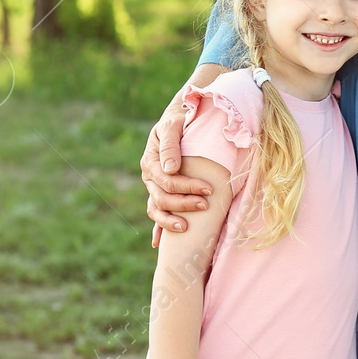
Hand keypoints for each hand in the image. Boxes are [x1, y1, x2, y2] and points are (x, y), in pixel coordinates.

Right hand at [141, 92, 212, 245]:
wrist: (181, 115)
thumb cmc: (180, 118)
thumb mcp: (175, 124)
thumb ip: (171, 144)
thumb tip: (170, 169)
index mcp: (151, 160)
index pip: (168, 181)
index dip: (187, 187)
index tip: (208, 189)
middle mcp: (149, 175)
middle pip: (162, 198)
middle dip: (184, 204)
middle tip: (205, 205)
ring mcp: (153, 185)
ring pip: (157, 208)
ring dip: (170, 220)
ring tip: (186, 227)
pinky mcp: (160, 190)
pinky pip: (156, 212)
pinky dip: (157, 227)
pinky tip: (159, 243)